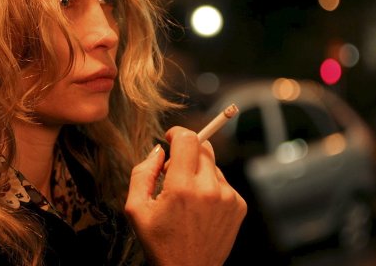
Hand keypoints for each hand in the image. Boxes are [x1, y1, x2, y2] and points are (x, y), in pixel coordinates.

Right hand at [125, 126, 246, 265]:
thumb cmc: (159, 242)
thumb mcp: (136, 208)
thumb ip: (143, 172)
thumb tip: (158, 151)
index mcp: (182, 187)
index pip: (188, 139)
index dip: (178, 133)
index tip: (171, 138)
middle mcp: (209, 189)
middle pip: (203, 147)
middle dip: (187, 152)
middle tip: (174, 172)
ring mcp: (228, 197)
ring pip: (213, 165)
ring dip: (199, 171)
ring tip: (187, 196)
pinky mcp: (239, 205)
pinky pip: (223, 182)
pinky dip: (211, 186)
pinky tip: (201, 207)